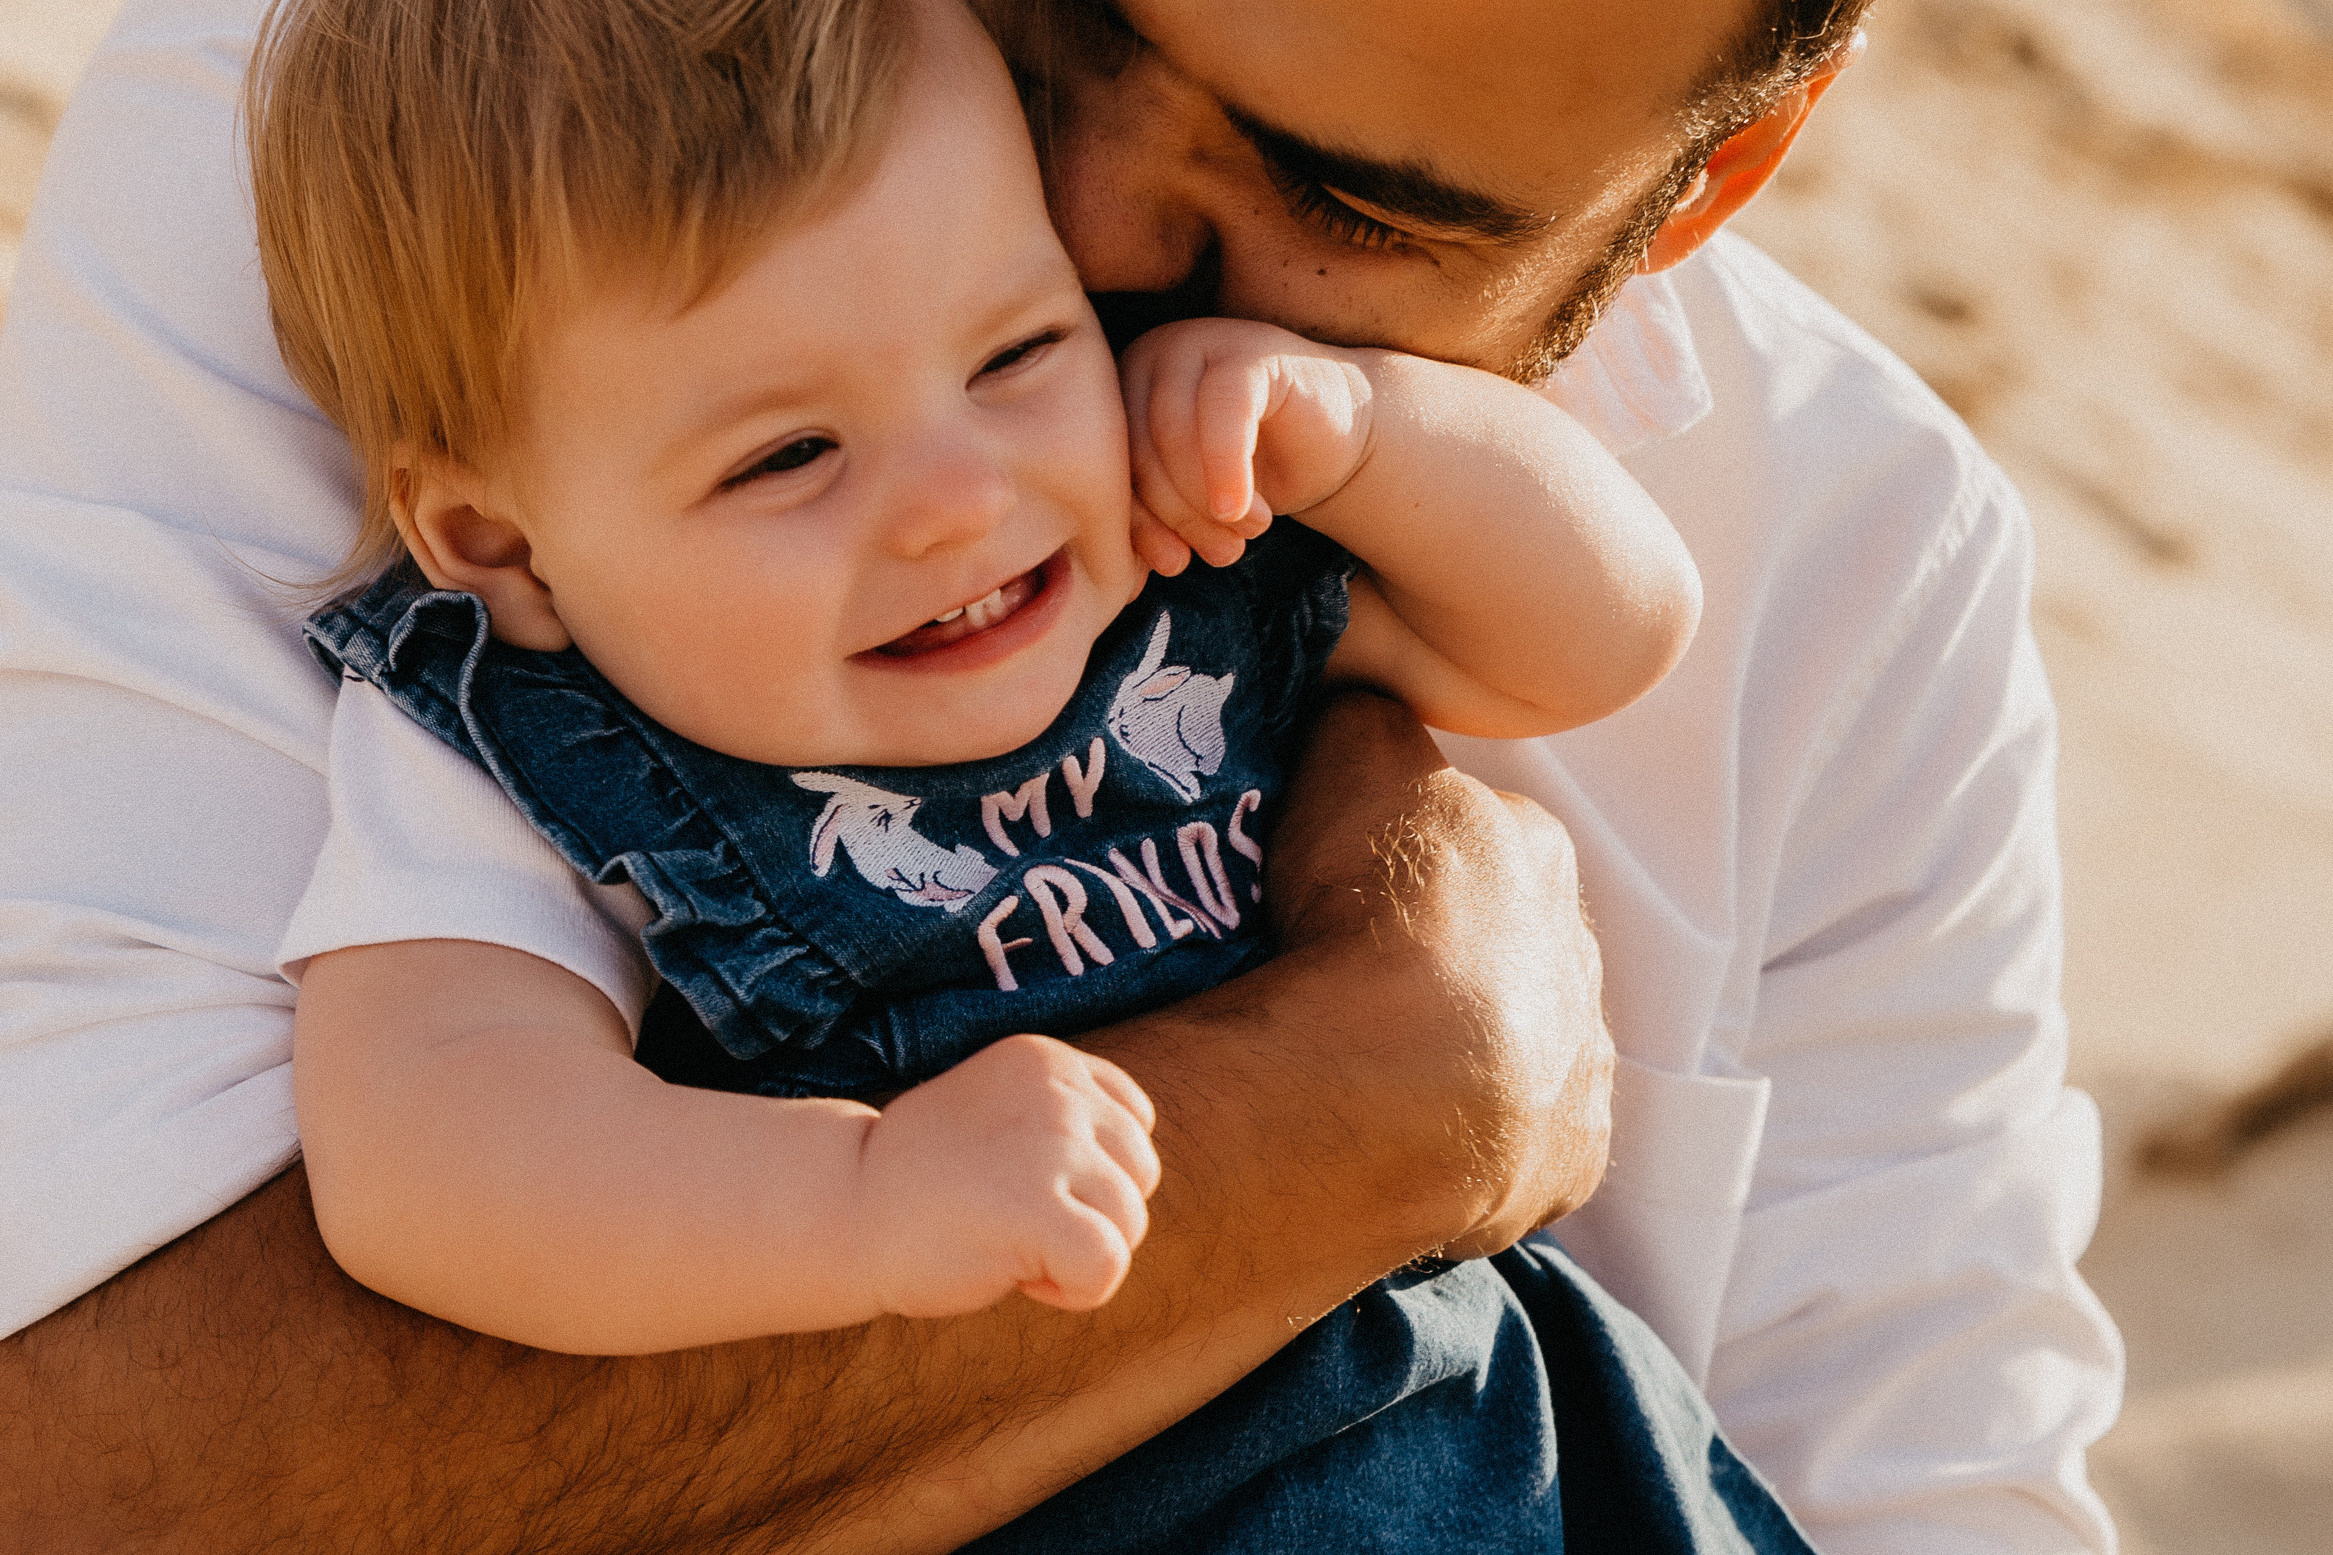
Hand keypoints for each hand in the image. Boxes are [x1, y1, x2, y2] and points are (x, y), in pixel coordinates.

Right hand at [855, 1034, 1162, 1316]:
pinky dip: (1074, 1291)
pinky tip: (1018, 1276)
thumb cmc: (927, 1177)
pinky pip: (1108, 1266)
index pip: (1134, 1125)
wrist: (843, 1209)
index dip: (1090, 1174)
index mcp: (1052, 1061)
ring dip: (1075, 1254)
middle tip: (1008, 1215)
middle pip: (1139, 1177)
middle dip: (1088, 1215)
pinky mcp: (1039, 1207)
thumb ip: (1068, 1122)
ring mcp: (1051, 1145)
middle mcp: (1060, 1092)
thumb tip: (1140, 1169)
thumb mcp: (1006, 1115)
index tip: (1021, 1181)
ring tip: (1005, 1239)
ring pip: (1129, 1226)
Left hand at [1118, 317, 1375, 574]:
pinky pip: (1225, 411)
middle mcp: (1150, 359)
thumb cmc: (1254, 473)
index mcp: (1122, 392)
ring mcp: (1198, 345)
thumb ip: (1155, 526)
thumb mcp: (1192, 505)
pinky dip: (1228, 468)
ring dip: (1206, 502)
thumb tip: (1126, 584)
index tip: (1173, 567)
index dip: (1139, 525)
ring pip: (1175, 434)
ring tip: (1246, 533)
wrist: (1333, 440)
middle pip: (1140, 452)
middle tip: (1223, 555)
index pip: (1113, 467)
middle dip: (1178, 517)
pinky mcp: (1249, 351)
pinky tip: (1242, 509)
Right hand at [1265, 692, 1615, 1254]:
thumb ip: (1368, 720)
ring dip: (1462, 1051)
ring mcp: (1583, 1068)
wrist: (1386, 1092)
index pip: (1474, 831)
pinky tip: (1399, 1137)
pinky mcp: (1571, 1163)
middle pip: (1504, 940)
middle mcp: (1580, 954)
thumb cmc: (1372, 912)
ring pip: (1523, 1042)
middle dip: (1443, 955)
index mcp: (1537, 850)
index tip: (1339, 884)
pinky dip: (1469, 1137)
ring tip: (1362, 1069)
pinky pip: (1520, 1141)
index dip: (1402, 852)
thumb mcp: (1355, 760)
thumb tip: (1364, 698)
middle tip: (1344, 981)